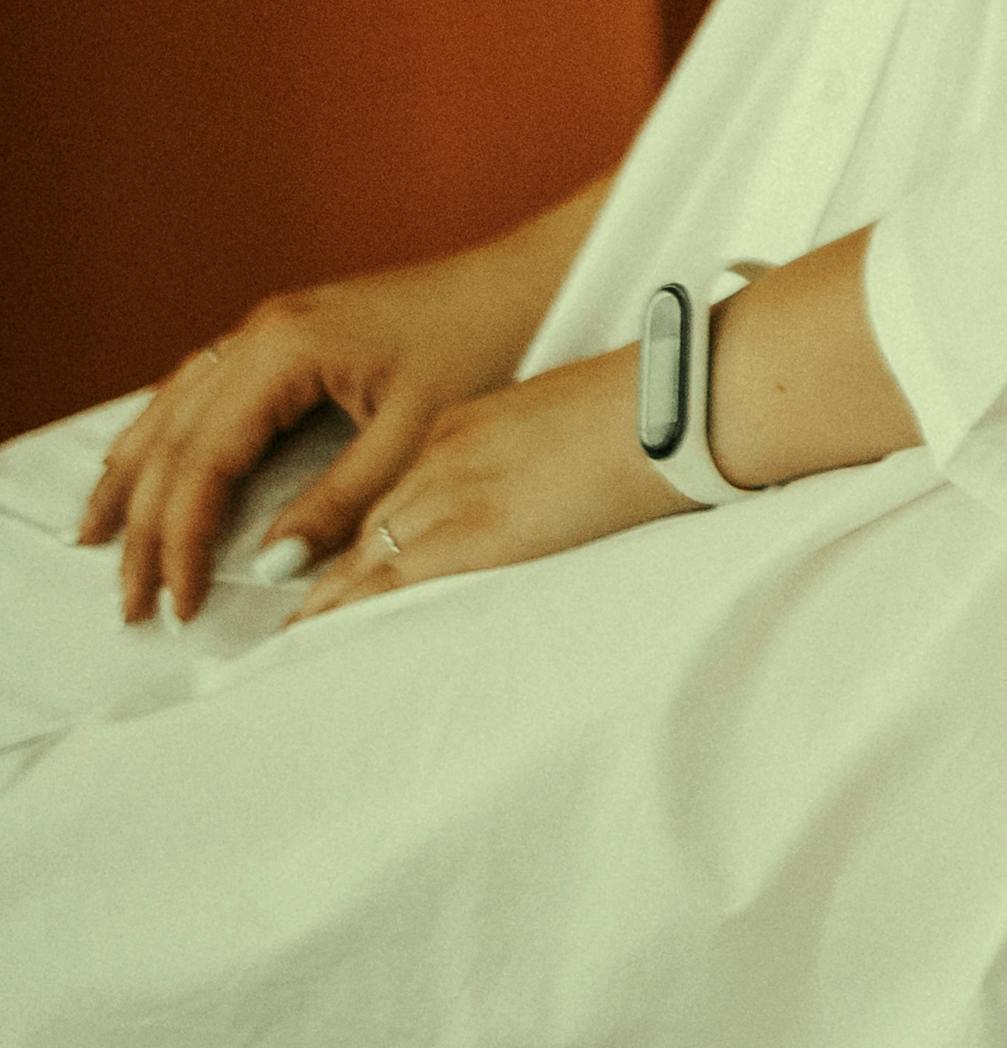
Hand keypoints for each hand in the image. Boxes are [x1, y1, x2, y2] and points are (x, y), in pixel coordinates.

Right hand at [78, 187, 606, 625]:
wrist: (531, 279)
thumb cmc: (487, 340)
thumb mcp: (414, 432)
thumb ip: (338, 499)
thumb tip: (272, 564)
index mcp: (286, 347)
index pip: (205, 459)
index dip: (182, 540)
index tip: (179, 604)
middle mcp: (265, 329)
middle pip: (175, 436)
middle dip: (144, 523)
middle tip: (131, 600)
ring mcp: (274, 325)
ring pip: (176, 404)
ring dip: (137, 472)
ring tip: (97, 536)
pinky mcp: (292, 332)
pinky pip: (203, 384)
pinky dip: (168, 430)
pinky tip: (151, 458)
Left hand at [279, 352, 680, 623]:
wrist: (676, 397)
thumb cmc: (650, 404)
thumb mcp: (570, 423)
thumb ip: (530, 460)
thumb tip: (534, 497)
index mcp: (468, 421)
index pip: (394, 490)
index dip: (364, 539)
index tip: (338, 572)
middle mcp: (444, 452)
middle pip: (368, 528)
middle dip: (327, 578)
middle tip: (289, 627)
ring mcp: (453, 492)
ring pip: (365, 558)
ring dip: (325, 605)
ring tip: (288, 650)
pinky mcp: (473, 536)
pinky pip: (390, 585)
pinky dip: (344, 615)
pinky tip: (314, 644)